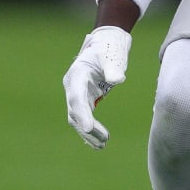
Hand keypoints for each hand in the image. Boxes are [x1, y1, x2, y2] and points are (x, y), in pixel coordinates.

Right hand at [62, 26, 130, 148]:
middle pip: (75, 111)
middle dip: (87, 128)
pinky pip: (83, 118)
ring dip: (88, 133)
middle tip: (104, 141)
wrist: (106, 44)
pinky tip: (98, 143)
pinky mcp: (84, 99)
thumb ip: (113, 67)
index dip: (82, 114)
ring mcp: (77, 93)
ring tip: (103, 145)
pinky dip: (89, 131)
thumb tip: (117, 80)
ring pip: (77, 118)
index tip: (89, 128)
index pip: (76, 98)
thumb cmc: (109, 48)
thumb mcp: (112, 55)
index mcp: (77, 74)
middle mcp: (73, 86)